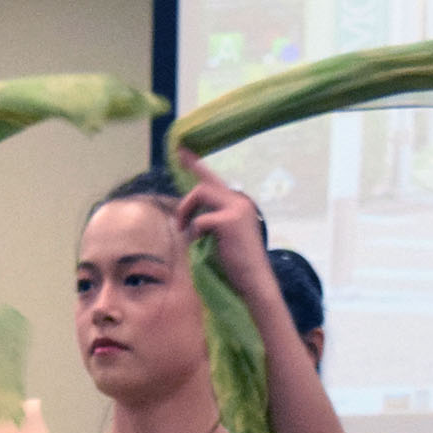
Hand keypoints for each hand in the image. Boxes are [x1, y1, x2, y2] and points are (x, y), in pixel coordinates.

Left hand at [174, 149, 275, 308]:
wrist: (255, 282)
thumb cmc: (239, 266)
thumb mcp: (226, 238)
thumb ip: (213, 222)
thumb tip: (190, 218)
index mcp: (240, 204)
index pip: (215, 179)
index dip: (196, 164)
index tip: (181, 150)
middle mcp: (240, 201)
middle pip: (204, 185)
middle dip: (186, 202)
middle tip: (177, 223)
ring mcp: (236, 209)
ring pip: (201, 194)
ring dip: (186, 212)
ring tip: (183, 231)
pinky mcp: (229, 221)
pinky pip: (200, 220)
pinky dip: (194, 232)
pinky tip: (198, 244)